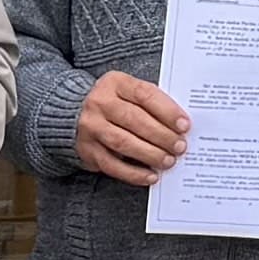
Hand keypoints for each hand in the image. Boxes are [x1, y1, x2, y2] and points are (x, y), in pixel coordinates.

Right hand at [71, 70, 190, 185]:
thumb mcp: (129, 92)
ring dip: (150, 154)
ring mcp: (91, 127)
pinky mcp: (87, 150)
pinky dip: (133, 173)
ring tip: (168, 161)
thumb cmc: (115, 103)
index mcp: (115, 83)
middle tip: (179, 146)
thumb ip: (152, 103)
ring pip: (123, 142)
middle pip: (134, 120)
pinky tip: (150, 176)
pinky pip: (112, 164)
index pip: (144, 94)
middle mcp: (100, 103)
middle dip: (161, 135)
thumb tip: (181, 126)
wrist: (74, 113)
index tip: (184, 125)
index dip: (167, 110)